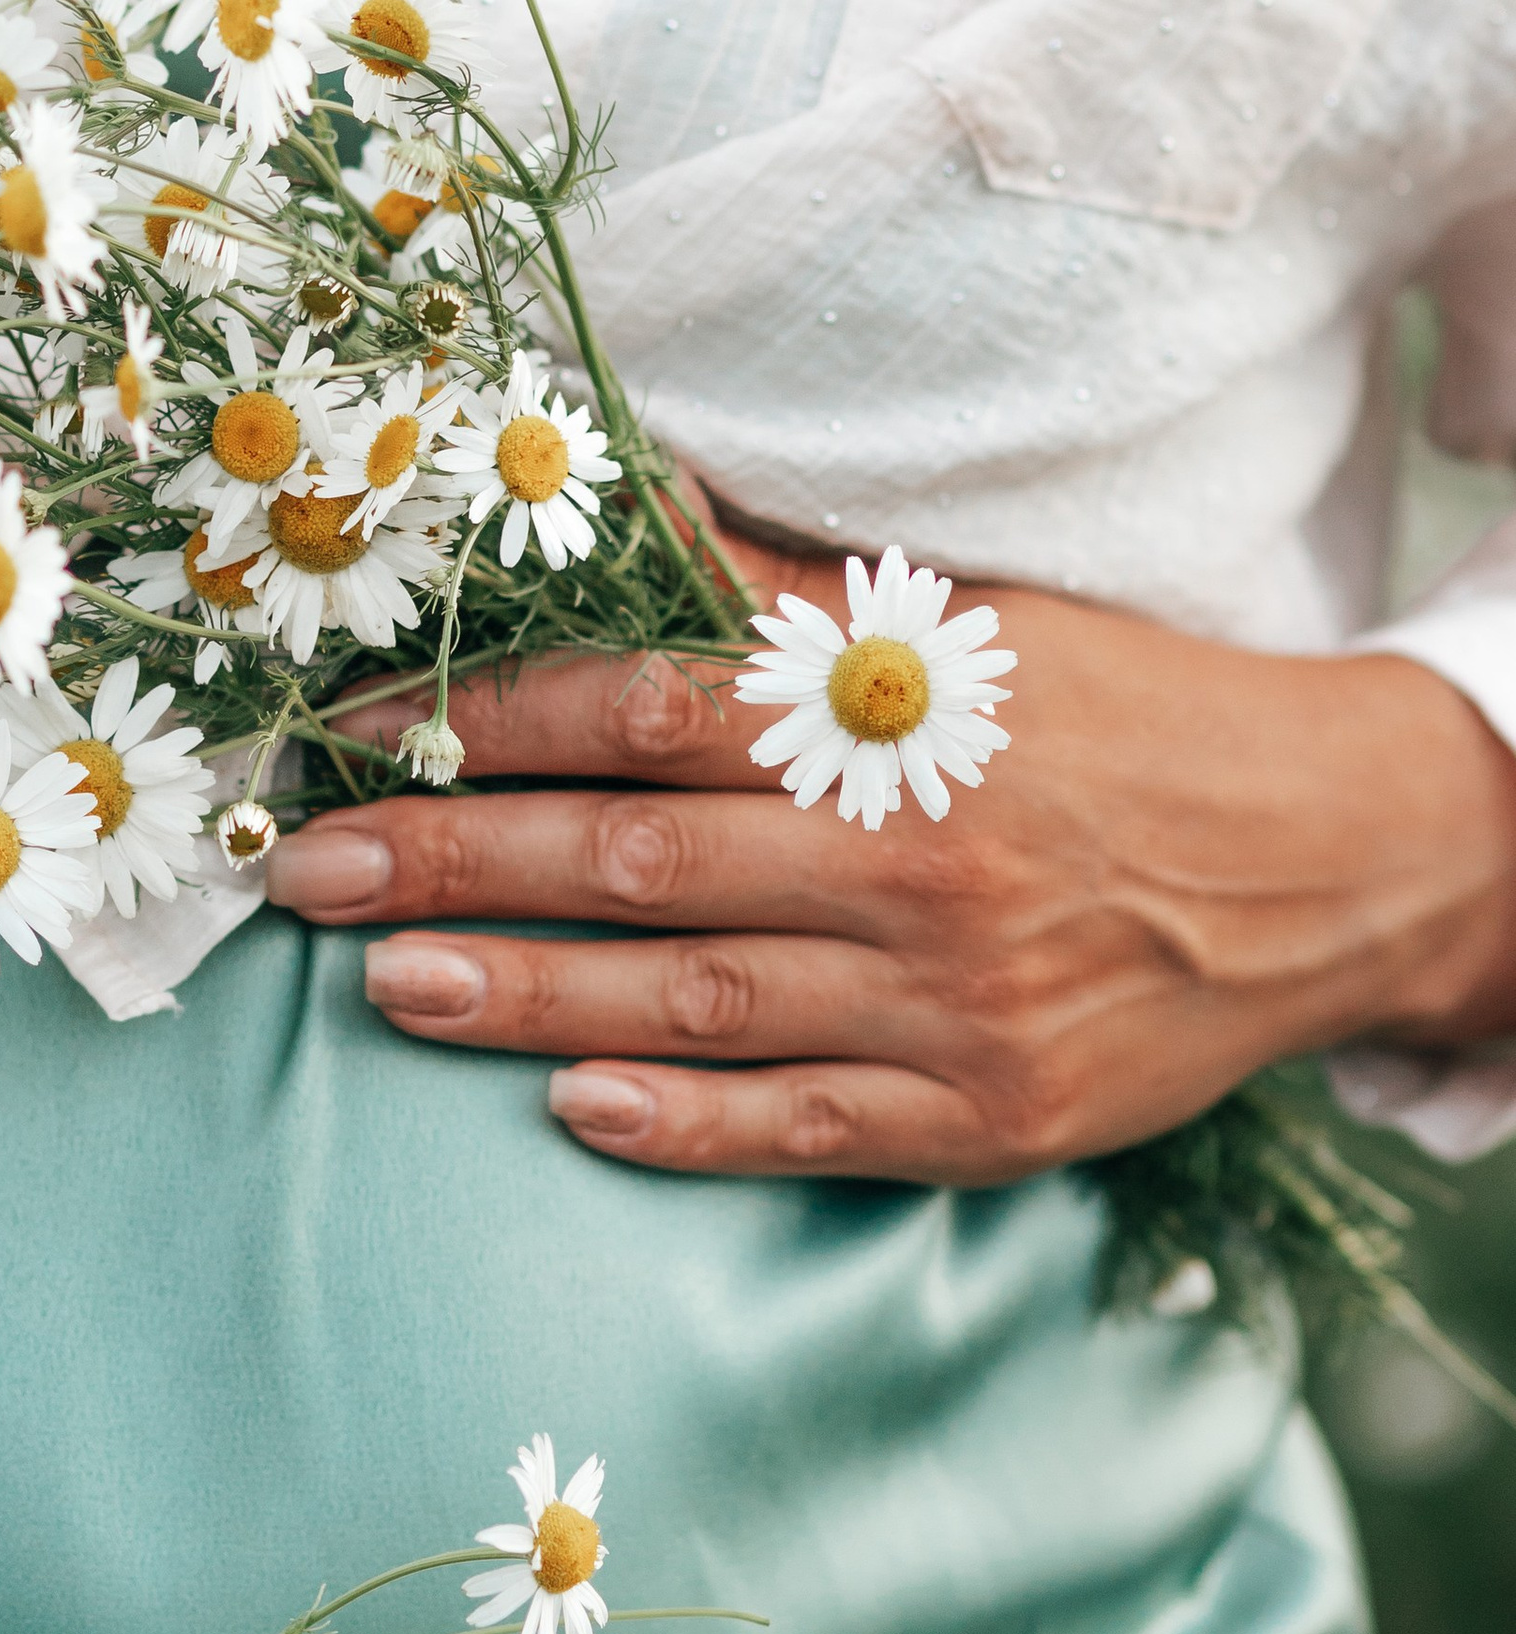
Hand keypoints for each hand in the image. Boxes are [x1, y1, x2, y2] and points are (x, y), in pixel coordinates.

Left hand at [264, 539, 1515, 1182]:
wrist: (1332, 857)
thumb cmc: (1115, 720)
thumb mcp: (964, 627)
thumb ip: (780, 601)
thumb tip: (616, 506)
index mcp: (890, 713)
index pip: (641, 706)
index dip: (480, 722)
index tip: (351, 737)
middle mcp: (909, 854)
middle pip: (632, 856)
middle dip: (451, 860)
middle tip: (301, 872)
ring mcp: (947, 997)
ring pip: (692, 1000)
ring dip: (520, 996)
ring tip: (383, 984)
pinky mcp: (986, 1114)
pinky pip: (805, 1126)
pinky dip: (681, 1124)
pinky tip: (570, 1111)